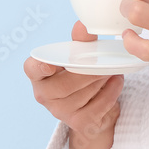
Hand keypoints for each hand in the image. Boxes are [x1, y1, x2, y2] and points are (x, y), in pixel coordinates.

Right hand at [23, 20, 122, 144]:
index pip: (31, 69)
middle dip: (86, 73)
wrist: (91, 106)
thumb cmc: (78, 74)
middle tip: (102, 63)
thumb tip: (83, 25)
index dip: (38, 67)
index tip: (50, 65)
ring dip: (100, 80)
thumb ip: (80, 41)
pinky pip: (96, 108)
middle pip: (63, 85)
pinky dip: (110, 93)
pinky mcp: (79, 123)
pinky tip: (116, 81)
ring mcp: (60, 112)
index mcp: (39, 75)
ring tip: (111, 70)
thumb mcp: (78, 56)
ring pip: (81, 96)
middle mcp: (44, 95)